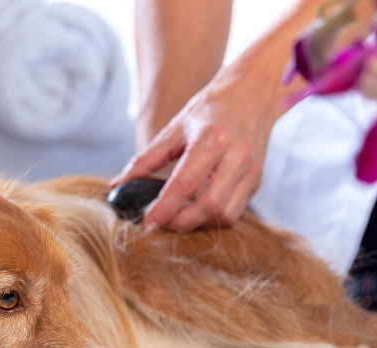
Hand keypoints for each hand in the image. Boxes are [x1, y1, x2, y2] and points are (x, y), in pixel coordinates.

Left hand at [112, 65, 281, 232]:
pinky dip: (214, 218)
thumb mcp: (175, 128)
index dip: (164, 208)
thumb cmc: (210, 110)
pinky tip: (197, 211)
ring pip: (225, 215)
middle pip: (209, 205)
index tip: (147, 223)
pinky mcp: (257, 181)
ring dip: (199, 224)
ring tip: (178, 218)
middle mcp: (237, 156)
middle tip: (161, 224)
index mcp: (212, 139)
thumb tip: (119, 183)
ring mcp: (251, 170)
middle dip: (181, 222)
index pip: (185, 184)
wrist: (252, 95)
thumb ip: (146, 158)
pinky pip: (235, 211)